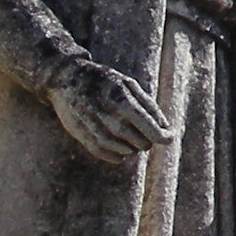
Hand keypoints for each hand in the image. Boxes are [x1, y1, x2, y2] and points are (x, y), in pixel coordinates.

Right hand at [46, 58, 170, 167]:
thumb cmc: (104, 81)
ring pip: (122, 150)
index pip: (148, 126)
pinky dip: (116, 156)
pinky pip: (103, 153)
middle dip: (147, 142)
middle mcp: (107, 114)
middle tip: (147, 136)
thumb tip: (165, 127)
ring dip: (132, 149)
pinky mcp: (80, 134)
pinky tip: (122, 151)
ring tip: (134, 141)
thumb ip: (147, 105)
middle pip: (137, 141)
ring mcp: (92, 126)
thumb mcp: (128, 85)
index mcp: (121, 99)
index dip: (162, 136)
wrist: (66, 78)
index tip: (169, 138)